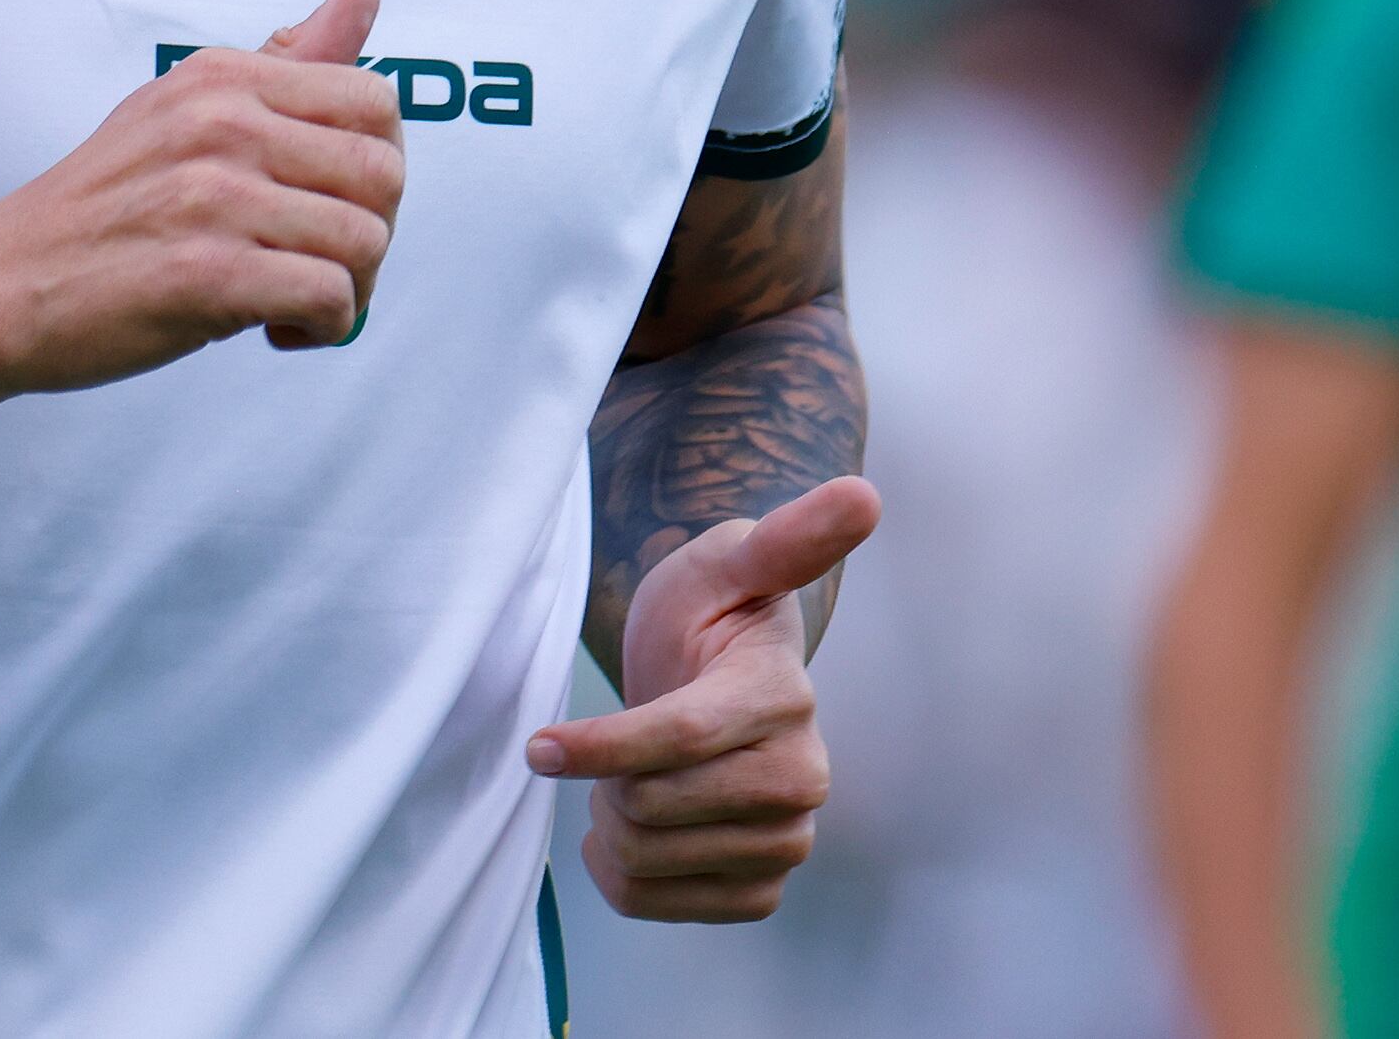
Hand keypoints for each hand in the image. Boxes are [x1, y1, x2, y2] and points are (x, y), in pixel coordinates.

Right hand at [0, 0, 405, 393]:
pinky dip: (321, 328)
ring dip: (348, 290)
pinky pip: (330, 298)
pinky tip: (273, 329)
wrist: (0, 285)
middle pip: (383, 173)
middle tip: (318, 264)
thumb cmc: (105, 206)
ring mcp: (213, 198)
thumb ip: (286, 60)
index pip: (377, 100)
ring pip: (365, 241)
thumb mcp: (187, 107)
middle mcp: (221, 124)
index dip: (376, 166)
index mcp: (223, 78)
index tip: (327, 204)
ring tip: (289, 302)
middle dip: (371, 233)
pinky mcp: (206, 276)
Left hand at [529, 474, 879, 922]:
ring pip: (645, 859)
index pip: (679, 738)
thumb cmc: (709, 612)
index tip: (536, 746)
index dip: (603, 747)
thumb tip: (862, 494)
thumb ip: (787, 538)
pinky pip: (656, 904)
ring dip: (611, 818)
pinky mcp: (760, 889)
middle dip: (606, 776)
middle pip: (650, 807)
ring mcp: (786, 841)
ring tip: (629, 774)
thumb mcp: (727, 562)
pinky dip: (622, 873)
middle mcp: (801, 778)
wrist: (716, 678)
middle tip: (613, 739)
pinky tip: (634, 827)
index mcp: (782, 697)